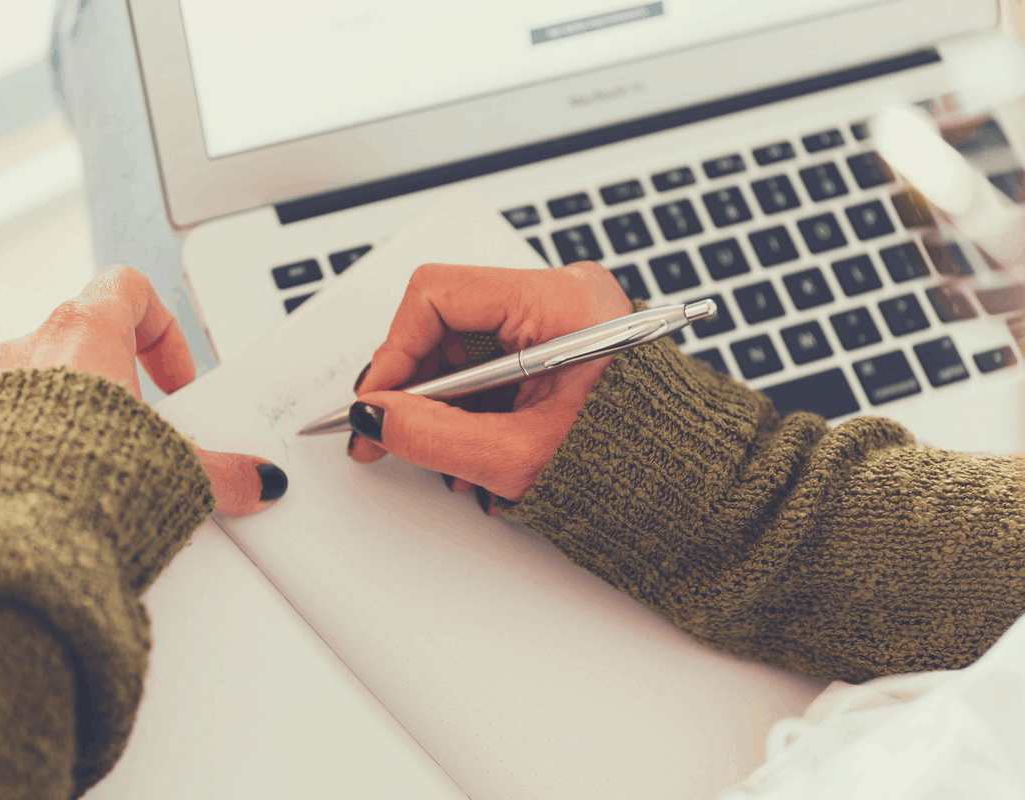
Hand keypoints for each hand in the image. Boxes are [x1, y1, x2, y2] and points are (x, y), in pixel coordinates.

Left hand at [0, 266, 286, 514]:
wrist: (6, 545)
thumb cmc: (79, 488)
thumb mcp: (176, 474)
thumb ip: (225, 472)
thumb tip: (258, 481)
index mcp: (82, 335)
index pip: (128, 288)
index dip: (162, 329)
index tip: (173, 381)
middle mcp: (25, 350)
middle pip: (81, 339)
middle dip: (116, 383)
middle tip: (141, 431)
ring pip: (33, 382)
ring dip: (67, 414)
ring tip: (94, 467)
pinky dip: (24, 445)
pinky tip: (49, 491)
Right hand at [348, 261, 631, 503]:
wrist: (689, 486)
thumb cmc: (633, 463)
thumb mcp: (516, 454)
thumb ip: (433, 434)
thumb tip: (376, 417)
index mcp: (561, 301)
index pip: (439, 295)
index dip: (395, 350)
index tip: (377, 399)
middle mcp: (562, 295)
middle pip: (447, 321)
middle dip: (415, 384)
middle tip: (388, 431)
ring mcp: (561, 317)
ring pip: (464, 346)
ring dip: (441, 402)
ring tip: (442, 454)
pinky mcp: (560, 342)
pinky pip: (491, 361)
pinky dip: (471, 404)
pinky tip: (469, 445)